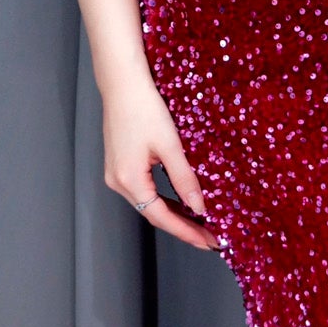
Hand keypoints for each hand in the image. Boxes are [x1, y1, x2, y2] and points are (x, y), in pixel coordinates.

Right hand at [102, 66, 217, 250]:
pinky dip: (164, 199)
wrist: (122, 83)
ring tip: (200, 224)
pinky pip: (145, 191)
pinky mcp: (120, 166)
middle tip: (210, 237)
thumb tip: (199, 208)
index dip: (187, 232)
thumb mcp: (171, 146)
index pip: (161, 217)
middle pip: (154, 214)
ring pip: (150, 204)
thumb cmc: (144, 108)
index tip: (209, 243)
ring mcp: (117, 174)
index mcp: (129, 180)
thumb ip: (185, 180)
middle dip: (183, 227)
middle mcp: (118, 182)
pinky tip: (181, 202)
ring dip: (175, 215)